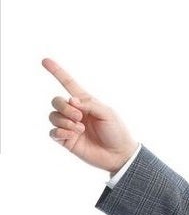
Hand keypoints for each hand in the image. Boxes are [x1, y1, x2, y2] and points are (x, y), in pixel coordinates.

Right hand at [43, 58, 138, 173]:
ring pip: (53, 116)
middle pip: (56, 101)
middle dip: (64, 107)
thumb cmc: (116, 131)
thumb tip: (71, 100)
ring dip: (64, 121)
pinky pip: (53, 132)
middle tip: (79, 117)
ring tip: (79, 129)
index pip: (69, 84)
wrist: (118, 154)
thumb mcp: (107, 113)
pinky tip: (73, 136)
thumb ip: (89, 104)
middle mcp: (75, 112)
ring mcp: (69, 126)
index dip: (57, 72)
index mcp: (86, 102)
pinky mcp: (65, 140)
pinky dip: (61, 132)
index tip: (45, 60)